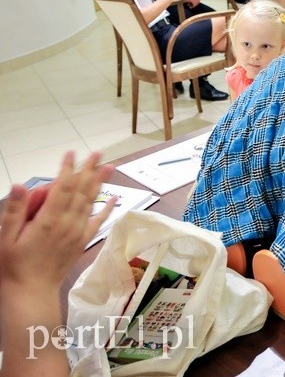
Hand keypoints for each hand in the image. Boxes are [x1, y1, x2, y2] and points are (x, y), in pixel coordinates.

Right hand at [0, 151, 114, 289]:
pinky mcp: (83, 241)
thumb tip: (19, 184)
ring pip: (91, 202)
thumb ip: (16, 210)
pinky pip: (98, 222)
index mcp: (49, 220)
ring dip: (100, 183)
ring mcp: (78, 232)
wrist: (31, 291)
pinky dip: (107, 208)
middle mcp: (68, 223)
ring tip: (109, 166)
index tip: (71, 153)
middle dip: (89, 169)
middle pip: (81, 191)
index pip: (62, 187)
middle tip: (98, 152)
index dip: (67, 168)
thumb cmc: (14, 265)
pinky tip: (115, 197)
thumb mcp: (6, 237)